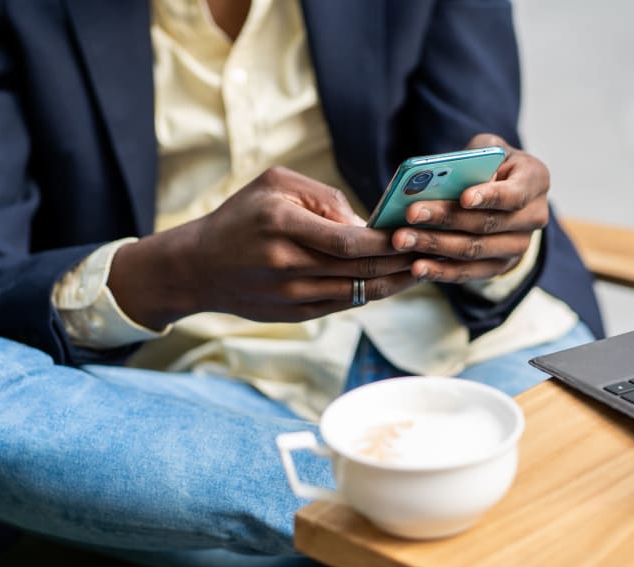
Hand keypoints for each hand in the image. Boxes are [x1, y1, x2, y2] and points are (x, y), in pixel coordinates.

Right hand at [109, 167, 417, 328]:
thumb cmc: (241, 217)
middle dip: (402, 261)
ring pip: (358, 292)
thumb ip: (323, 197)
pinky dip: (372, 293)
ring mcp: (291, 295)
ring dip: (395, 282)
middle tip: (434, 249)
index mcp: (282, 225)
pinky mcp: (295, 314)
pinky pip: (345, 305)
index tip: (414, 232)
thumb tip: (367, 223)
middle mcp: (287, 264)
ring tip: (423, 267)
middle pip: (360, 269)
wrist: (199, 267)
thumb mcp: (274, 184)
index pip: (349, 240)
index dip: (387, 241)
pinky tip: (394, 282)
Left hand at [393, 134, 549, 282]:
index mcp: (535, 180)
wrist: (503, 191)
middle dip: (445, 219)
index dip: (489, 197)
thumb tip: (435, 177)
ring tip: (401, 239)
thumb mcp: (485, 150)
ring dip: (434, 246)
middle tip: (411, 214)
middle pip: (486, 224)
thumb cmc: (490, 163)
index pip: (514, 193)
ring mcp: (518, 247)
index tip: (463, 197)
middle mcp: (533, 217)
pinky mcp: (498, 267)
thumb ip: (470, 158)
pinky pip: (468, 273)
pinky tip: (416, 266)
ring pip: (473, 250)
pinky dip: (440, 271)